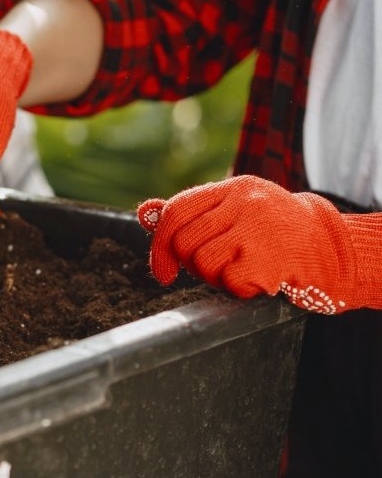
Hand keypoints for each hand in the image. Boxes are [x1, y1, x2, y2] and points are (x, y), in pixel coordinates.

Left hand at [137, 176, 381, 313]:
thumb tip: (143, 213)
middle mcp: (244, 202)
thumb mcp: (236, 211)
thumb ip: (191, 214)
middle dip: (192, 266)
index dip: (159, 244)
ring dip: (216, 278)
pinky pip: (228, 282)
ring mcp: (257, 228)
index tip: (163, 272)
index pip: (176, 210)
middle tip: (217, 270)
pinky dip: (239, 289)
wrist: (334, 249)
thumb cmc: (275, 232)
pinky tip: (261, 280)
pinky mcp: (269, 257)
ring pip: (202, 263)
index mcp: (233, 187)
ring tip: (243, 271)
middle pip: (183, 242)